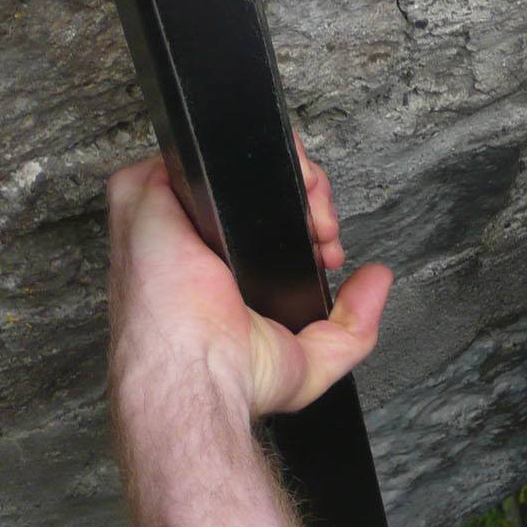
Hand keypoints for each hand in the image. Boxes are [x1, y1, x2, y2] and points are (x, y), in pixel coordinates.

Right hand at [106, 138, 390, 419]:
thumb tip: (378, 282)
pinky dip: (235, 152)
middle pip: (256, 185)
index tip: (330, 249)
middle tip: (326, 227)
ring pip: (229, 161)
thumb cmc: (229, 376)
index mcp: (218, 272)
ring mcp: (167, 217)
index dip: (309, 219)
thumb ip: (355, 324)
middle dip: (308, 193)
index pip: (267, 220)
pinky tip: (278, 182)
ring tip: (311, 207)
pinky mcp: (148, 197)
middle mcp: (193, 241)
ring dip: (282, 170)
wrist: (195, 373)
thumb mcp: (313, 359)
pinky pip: (188, 151)